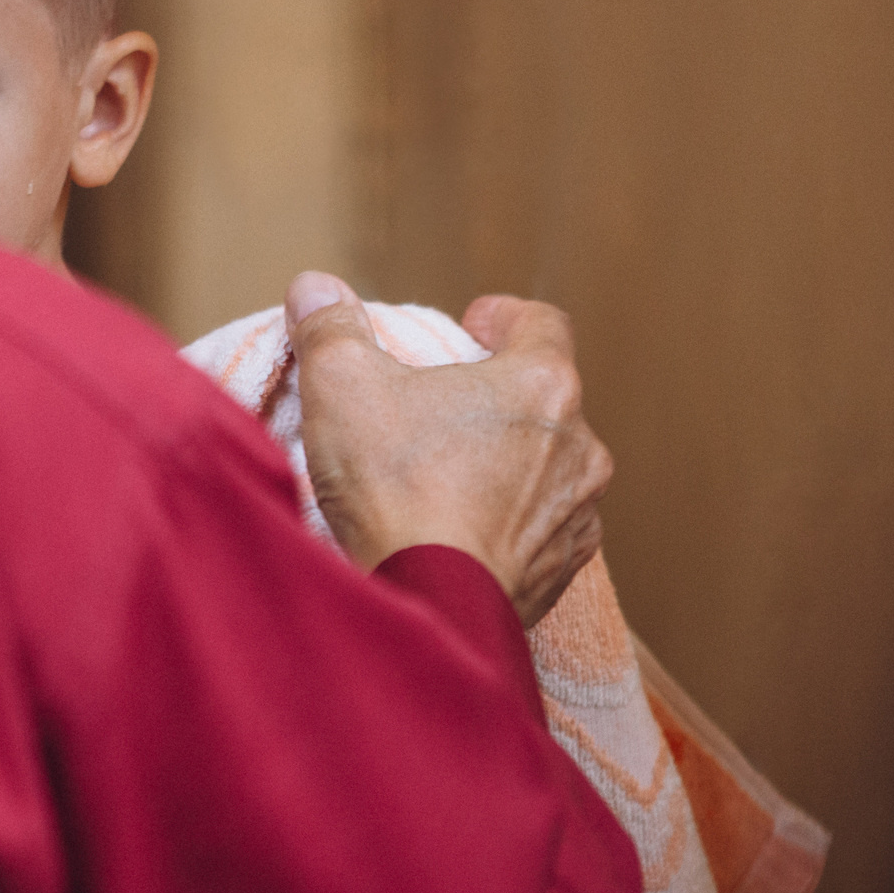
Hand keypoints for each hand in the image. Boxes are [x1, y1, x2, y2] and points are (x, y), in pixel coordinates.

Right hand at [286, 272, 611, 627]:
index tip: (470, 326)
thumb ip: (330, 326)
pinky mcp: (562, 569)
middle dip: (493, 395)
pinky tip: (456, 530)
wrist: (430, 604)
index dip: (504, 317)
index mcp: (540, 384)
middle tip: (437, 407)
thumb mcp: (341, 384)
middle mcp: (578, 444)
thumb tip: (315, 287)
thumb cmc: (395, 487)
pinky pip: (539, 527)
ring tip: (444, 475)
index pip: (543, 323)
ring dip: (505, 460)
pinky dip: (505, 520)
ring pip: (546, 465)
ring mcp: (577, 512)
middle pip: (542, 396)